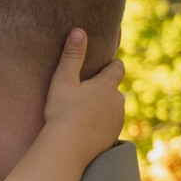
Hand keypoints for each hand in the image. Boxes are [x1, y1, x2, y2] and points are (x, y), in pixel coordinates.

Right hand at [41, 29, 125, 154]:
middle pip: (115, 90)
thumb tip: (79, 31)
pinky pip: (109, 127)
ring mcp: (117, 121)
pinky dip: (101, 126)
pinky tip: (86, 130)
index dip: (112, 65)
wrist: (67, 149)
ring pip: (113, 109)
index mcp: (107, 85)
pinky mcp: (112, 138)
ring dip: (103, 109)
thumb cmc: (62, 112)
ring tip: (84, 114)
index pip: (117, 68)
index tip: (104, 65)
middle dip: (105, 90)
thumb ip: (72, 57)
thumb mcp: (63, 81)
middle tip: (87, 92)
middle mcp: (117, 102)